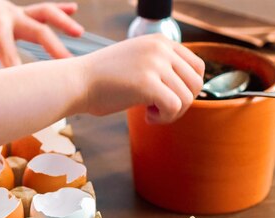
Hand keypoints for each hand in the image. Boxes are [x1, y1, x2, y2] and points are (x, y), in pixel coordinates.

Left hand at [0, 0, 83, 66]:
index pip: (8, 46)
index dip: (14, 64)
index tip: (27, 85)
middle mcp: (12, 14)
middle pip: (37, 30)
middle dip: (53, 47)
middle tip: (68, 65)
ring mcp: (19, 12)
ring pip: (45, 13)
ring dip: (63, 22)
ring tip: (79, 33)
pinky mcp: (22, 13)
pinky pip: (43, 9)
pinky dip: (60, 8)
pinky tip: (74, 8)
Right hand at [77, 34, 204, 123]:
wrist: (77, 82)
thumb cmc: (104, 79)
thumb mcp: (138, 61)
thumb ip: (163, 66)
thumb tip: (190, 89)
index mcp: (160, 41)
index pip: (197, 67)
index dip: (187, 89)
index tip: (167, 97)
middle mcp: (160, 48)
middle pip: (196, 83)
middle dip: (182, 103)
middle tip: (160, 109)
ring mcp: (154, 64)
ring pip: (187, 98)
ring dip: (172, 113)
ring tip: (151, 113)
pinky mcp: (147, 83)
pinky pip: (174, 107)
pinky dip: (165, 118)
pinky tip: (148, 117)